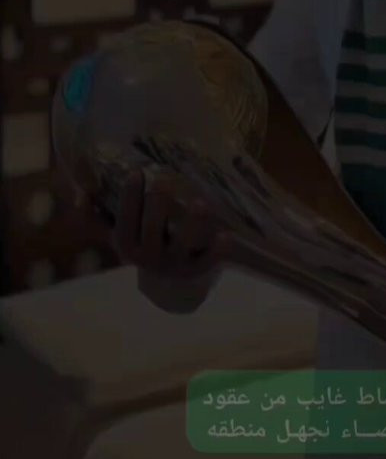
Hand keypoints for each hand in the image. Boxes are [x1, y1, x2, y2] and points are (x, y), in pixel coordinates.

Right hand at [91, 169, 228, 277]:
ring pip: (182, 245)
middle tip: (164, 179)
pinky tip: (226, 235)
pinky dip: (216, 251)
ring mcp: (173, 266)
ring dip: (191, 224)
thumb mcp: (125, 235)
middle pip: (152, 229)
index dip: (129, 197)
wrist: (167, 287)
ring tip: (200, 202)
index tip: (136, 172)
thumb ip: (111, 214)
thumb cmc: (146, 246)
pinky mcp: (195, 272)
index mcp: (128, 246)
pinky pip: (207, 262)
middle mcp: (148, 258)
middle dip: (157, 204)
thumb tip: (86, 190)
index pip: (125, 221)